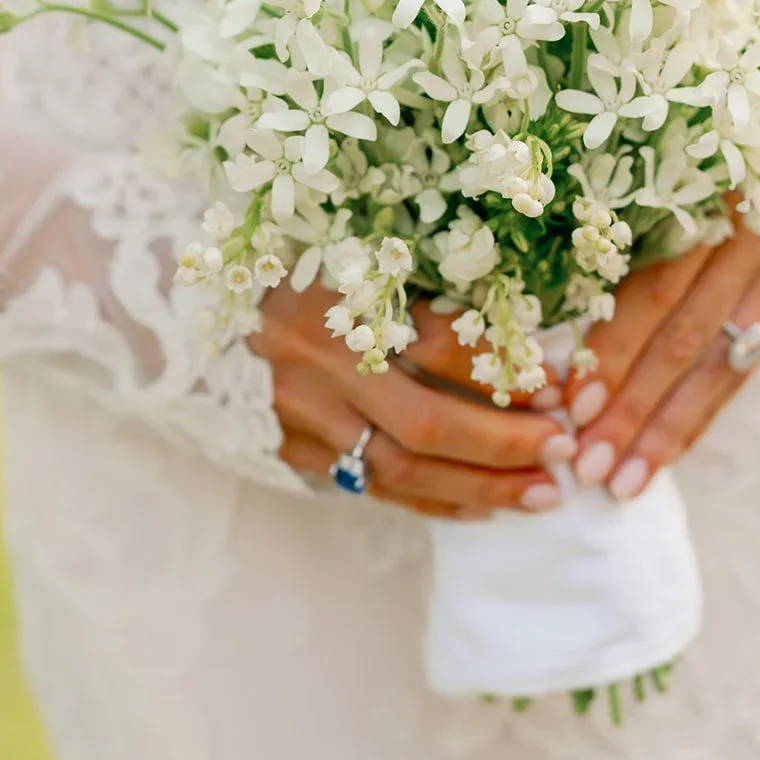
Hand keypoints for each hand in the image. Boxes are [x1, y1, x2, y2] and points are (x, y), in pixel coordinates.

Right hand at [252, 280, 575, 519]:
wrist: (191, 303)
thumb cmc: (292, 260)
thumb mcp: (356, 252)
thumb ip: (425, 283)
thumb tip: (521, 325)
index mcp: (339, 299)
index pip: (440, 345)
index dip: (505, 368)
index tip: (561, 381)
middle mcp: (317, 365)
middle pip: (427, 423)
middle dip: (506, 445)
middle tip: (568, 451)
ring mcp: (298, 415)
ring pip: (401, 470)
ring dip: (480, 487)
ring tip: (543, 494)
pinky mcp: (288, 448)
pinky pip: (370, 487)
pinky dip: (431, 501)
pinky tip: (482, 508)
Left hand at [563, 197, 759, 500]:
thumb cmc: (681, 163)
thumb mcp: (648, 183)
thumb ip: (611, 240)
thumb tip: (544, 335)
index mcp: (712, 188)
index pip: (658, 288)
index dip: (615, 349)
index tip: (571, 405)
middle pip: (687, 335)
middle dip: (634, 407)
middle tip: (590, 464)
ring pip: (718, 363)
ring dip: (664, 429)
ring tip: (622, 479)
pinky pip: (743, 369)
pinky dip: (700, 414)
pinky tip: (664, 455)